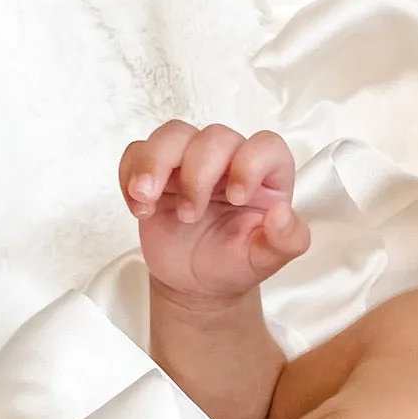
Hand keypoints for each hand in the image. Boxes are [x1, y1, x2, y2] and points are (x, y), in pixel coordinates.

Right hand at [120, 122, 308, 303]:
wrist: (196, 284)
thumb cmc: (235, 265)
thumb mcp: (265, 260)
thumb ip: (286, 240)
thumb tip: (282, 214)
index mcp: (266, 178)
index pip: (266, 146)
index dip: (250, 163)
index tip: (235, 197)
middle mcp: (230, 163)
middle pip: (214, 136)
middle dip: (197, 174)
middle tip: (190, 216)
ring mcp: (190, 164)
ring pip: (173, 134)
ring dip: (155, 163)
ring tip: (146, 199)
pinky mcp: (157, 172)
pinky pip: (137, 152)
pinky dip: (131, 174)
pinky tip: (139, 208)